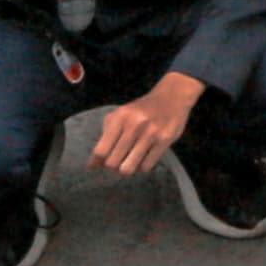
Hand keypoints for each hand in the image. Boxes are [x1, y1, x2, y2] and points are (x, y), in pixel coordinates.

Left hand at [87, 71, 202, 174]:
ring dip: (128, 168)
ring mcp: (151, 133)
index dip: (99, 161)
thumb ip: (105, 138)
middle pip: (113, 163)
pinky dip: (142, 166)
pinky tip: (144, 156)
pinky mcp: (165, 141)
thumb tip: (93, 166)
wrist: (172, 97)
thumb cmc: (141, 109)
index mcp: (120, 117)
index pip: (101, 151)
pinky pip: (146, 167)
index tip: (102, 162)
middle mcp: (134, 125)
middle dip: (114, 166)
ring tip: (131, 160)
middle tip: (119, 160)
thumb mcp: (120, 116)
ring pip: (129, 168)